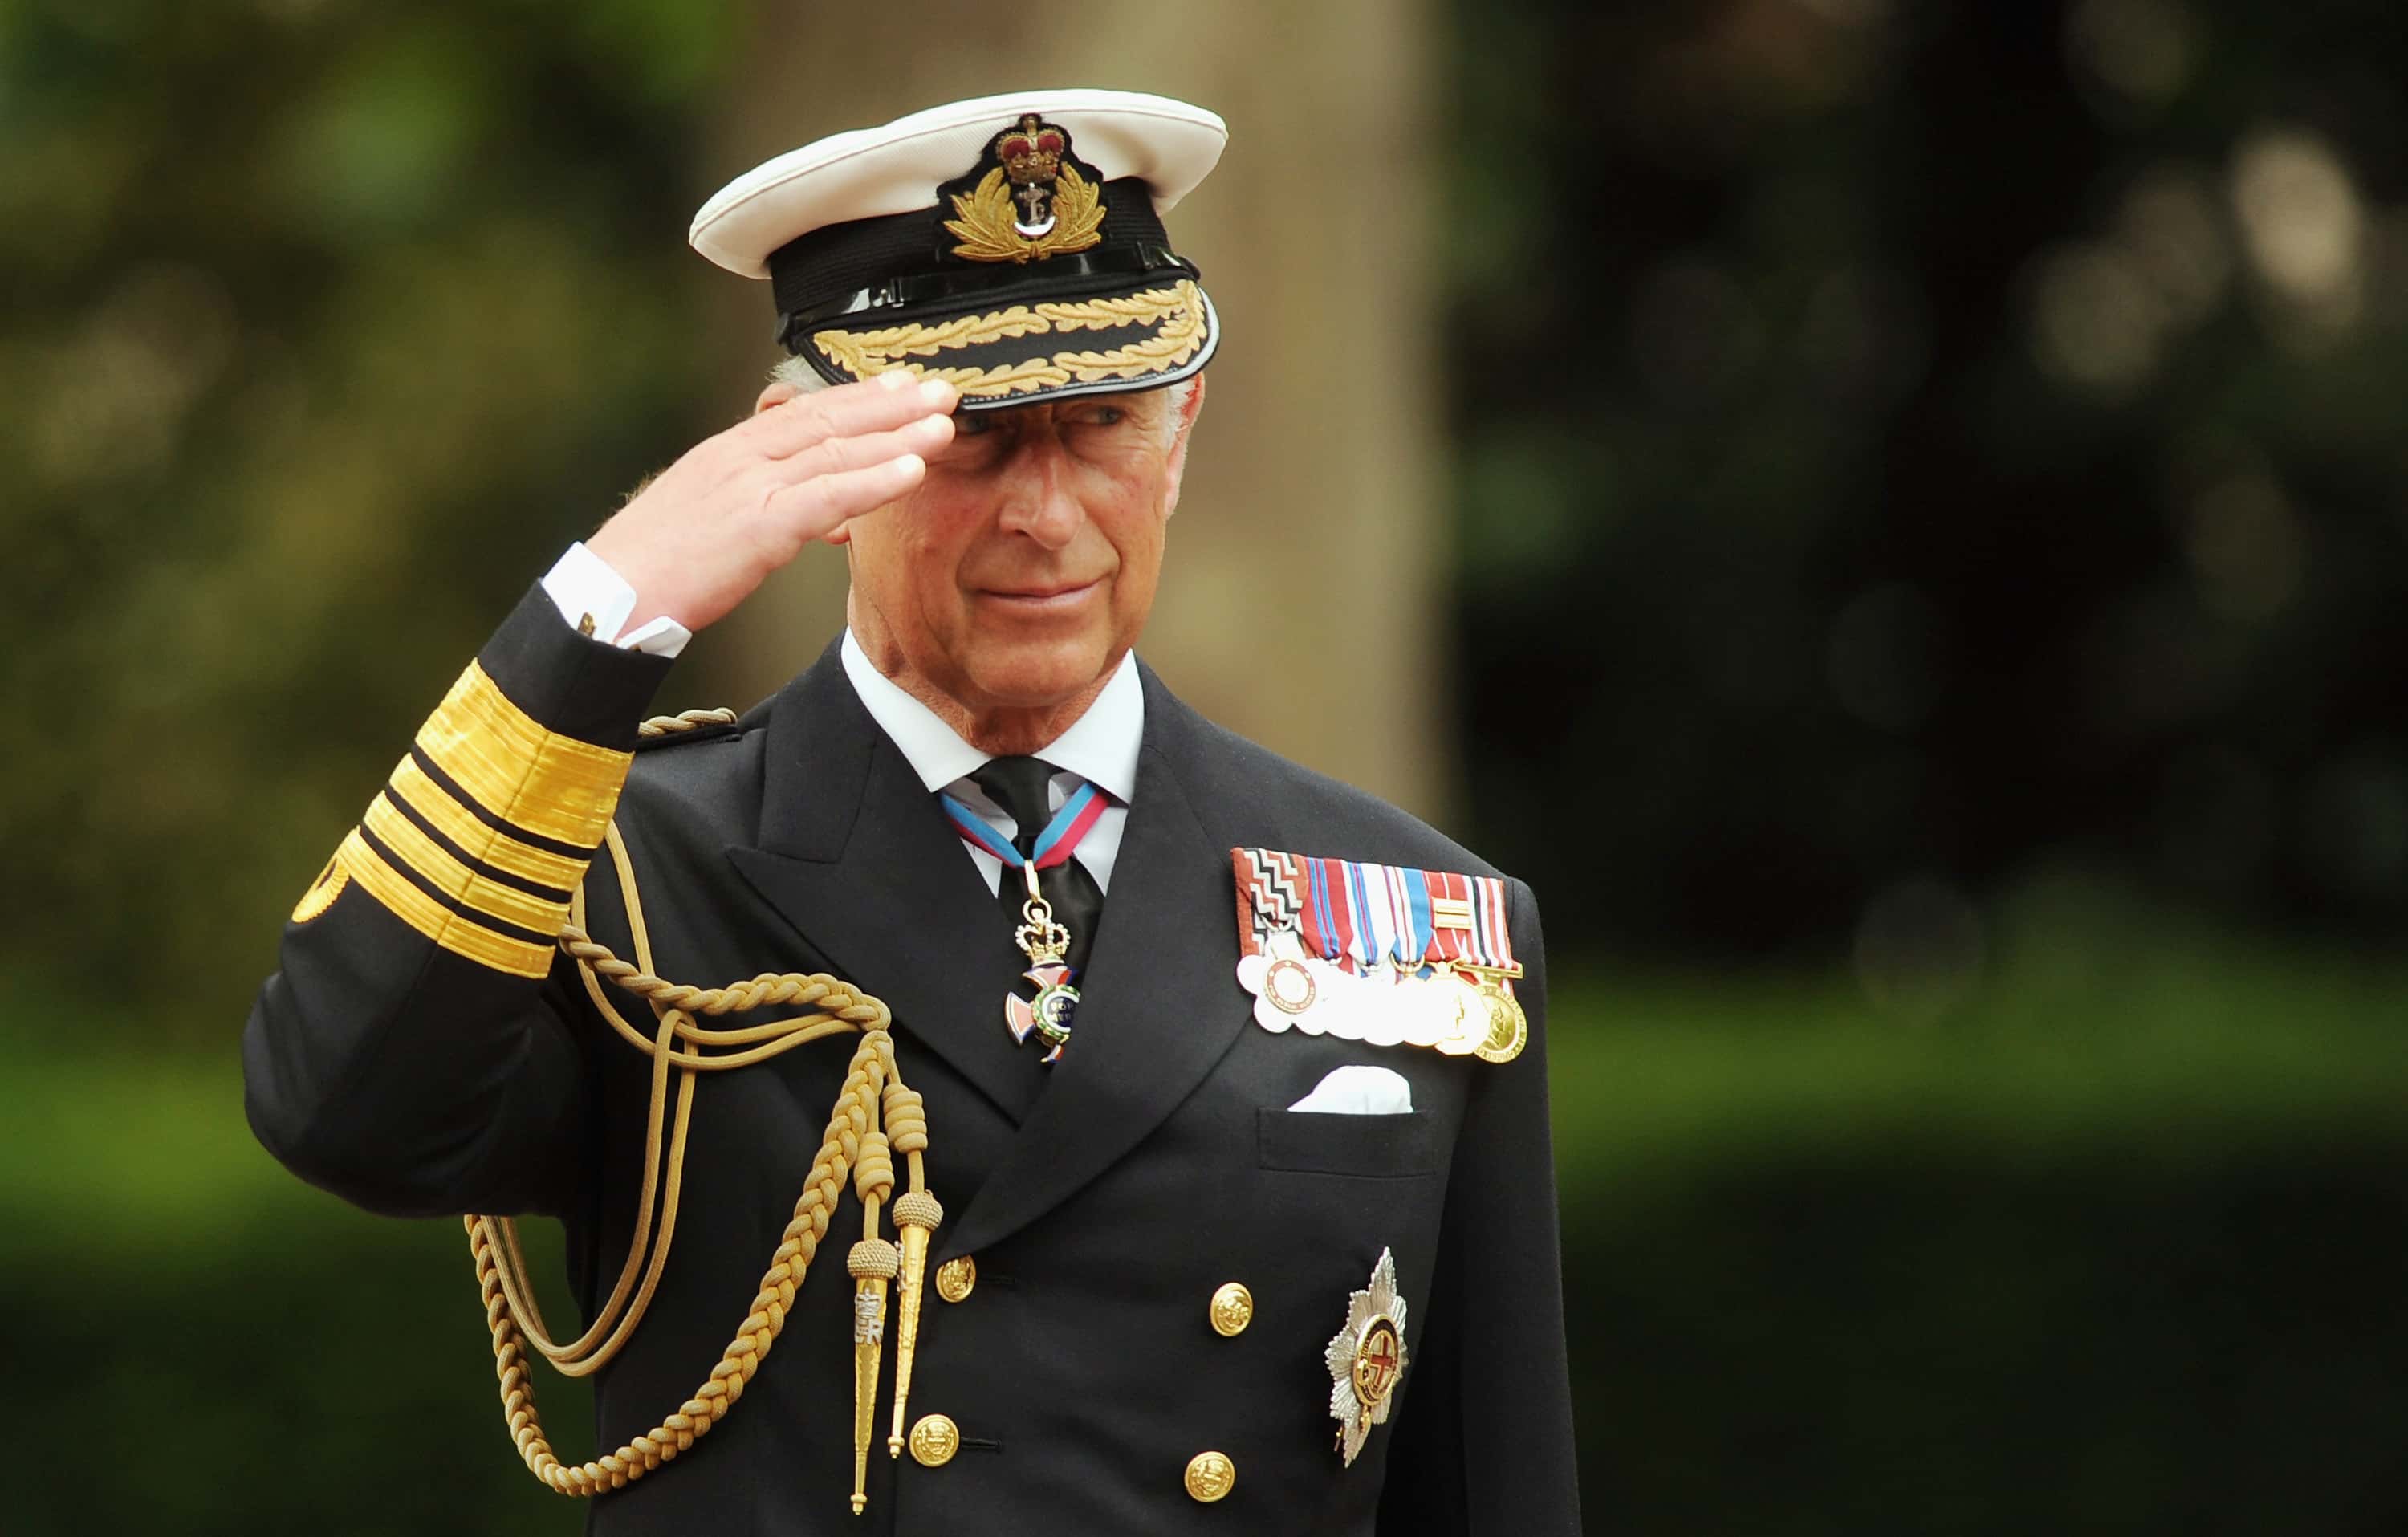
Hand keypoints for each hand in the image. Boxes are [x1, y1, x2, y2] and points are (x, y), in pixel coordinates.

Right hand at [587, 372, 957, 634]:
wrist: (609, 598)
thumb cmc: (657, 569)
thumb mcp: (712, 520)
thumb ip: (766, 505)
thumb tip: (821, 515)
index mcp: (728, 452)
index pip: (804, 413)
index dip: (858, 397)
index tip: (903, 384)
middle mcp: (740, 457)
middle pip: (827, 419)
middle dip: (891, 404)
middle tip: (944, 389)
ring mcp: (748, 487)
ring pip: (835, 450)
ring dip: (897, 435)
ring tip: (944, 424)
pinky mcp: (756, 525)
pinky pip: (826, 496)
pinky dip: (873, 480)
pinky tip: (913, 472)